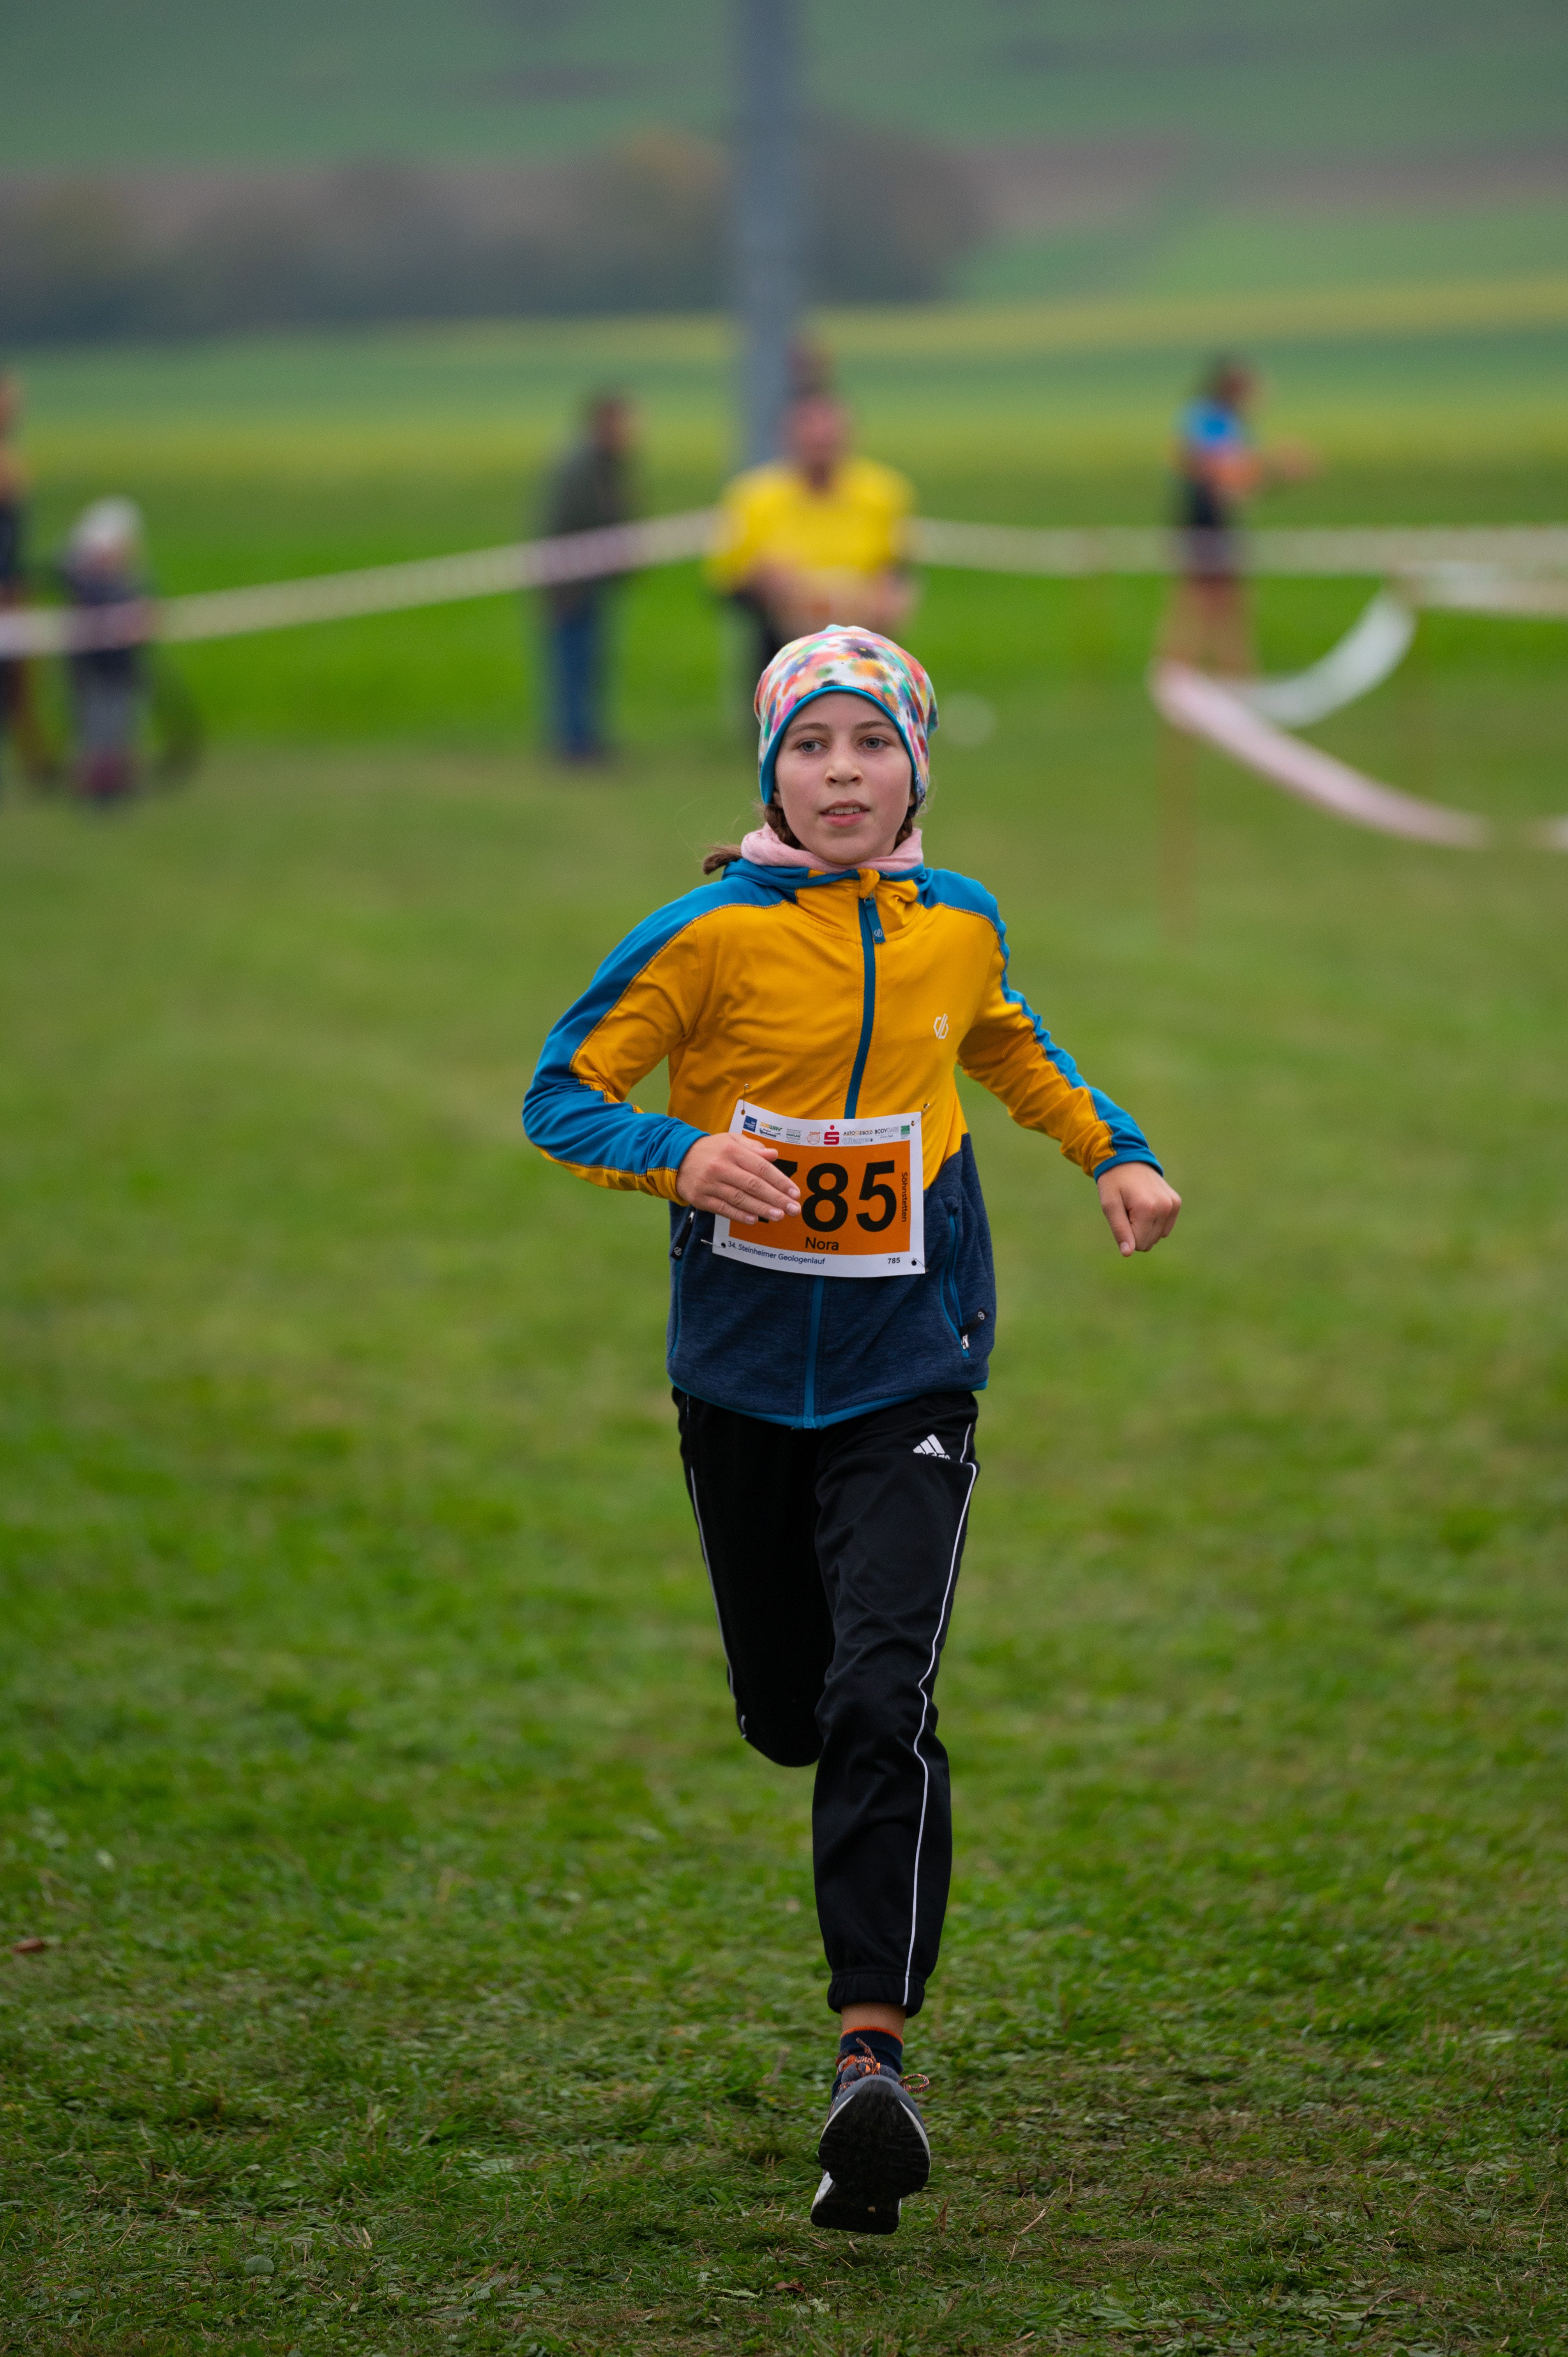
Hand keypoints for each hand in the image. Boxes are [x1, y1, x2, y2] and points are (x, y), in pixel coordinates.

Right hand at [677, 1133, 801, 1223]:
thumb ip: (754, 1148)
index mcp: (732, 1150)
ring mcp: (710, 1184)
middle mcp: (721, 1167)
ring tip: (779, 1216)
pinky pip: (724, 1209)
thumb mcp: (731, 1140)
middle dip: (776, 1199)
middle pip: (753, 1185)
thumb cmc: (711, 1150)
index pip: (761, 1167)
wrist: (676, 1158)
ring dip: (762, 1209)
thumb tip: (775, 1155)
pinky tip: (755, 1220)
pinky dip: (740, 1215)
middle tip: (794, 1209)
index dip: (780, 1181)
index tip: (794, 1193)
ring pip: (740, 1199)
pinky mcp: (701, 1199)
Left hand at [1097, 1163, 1180, 1256]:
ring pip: (1158, 1237)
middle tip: (1128, 1211)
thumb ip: (1120, 1230)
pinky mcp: (1176, 1203)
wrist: (1127, 1159)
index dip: (1126, 1235)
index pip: (1139, 1244)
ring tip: (1136, 1207)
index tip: (1122, 1215)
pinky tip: (1147, 1205)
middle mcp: (1164, 1207)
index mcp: (1147, 1209)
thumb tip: (1128, 1253)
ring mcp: (1173, 1205)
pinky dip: (1154, 1222)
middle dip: (1135, 1232)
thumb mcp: (1109, 1205)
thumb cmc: (1114, 1183)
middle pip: (1149, 1242)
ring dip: (1145, 1227)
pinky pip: (1165, 1228)